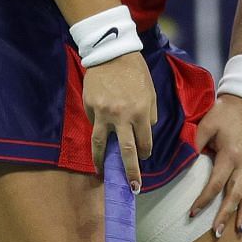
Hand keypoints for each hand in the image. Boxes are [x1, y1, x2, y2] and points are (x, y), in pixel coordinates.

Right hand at [85, 55, 155, 189]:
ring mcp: (103, 113)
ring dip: (102, 161)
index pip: (144, 143)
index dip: (145, 153)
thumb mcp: (151, 93)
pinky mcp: (90, 107)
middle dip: (130, 172)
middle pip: (126, 151)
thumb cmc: (135, 73)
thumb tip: (144, 134)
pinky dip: (97, 131)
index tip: (143, 157)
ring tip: (101, 173)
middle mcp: (123, 116)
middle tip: (132, 188)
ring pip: (101, 144)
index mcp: (141, 112)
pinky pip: (94, 124)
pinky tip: (99, 134)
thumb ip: (149, 115)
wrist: (112, 54)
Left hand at [191, 95, 241, 240]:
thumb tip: (182, 162)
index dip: (204, 200)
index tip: (192, 214)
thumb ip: (195, 143)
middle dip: (226, 215)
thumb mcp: (205, 124)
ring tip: (241, 231)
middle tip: (217, 233)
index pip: (216, 183)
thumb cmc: (221, 112)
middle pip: (235, 194)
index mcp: (230, 155)